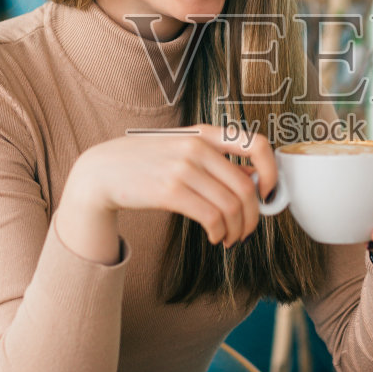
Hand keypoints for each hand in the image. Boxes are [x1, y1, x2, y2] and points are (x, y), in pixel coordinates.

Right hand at [55, 123, 276, 260]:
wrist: (101, 172)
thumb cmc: (144, 163)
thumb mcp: (181, 149)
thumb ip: (215, 159)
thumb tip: (253, 179)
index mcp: (204, 133)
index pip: (256, 144)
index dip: (271, 171)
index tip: (267, 193)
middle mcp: (197, 147)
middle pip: (245, 188)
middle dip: (253, 217)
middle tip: (246, 231)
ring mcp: (183, 167)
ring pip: (231, 207)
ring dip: (236, 230)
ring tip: (228, 238)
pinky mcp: (169, 191)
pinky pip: (211, 217)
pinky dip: (219, 233)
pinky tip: (215, 237)